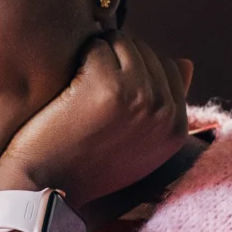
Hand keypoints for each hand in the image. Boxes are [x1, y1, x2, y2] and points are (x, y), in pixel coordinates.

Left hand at [0, 33, 193, 209]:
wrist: (44, 188)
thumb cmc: (84, 166)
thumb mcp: (138, 146)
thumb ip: (165, 106)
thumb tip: (186, 61)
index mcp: (177, 127)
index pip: (167, 67)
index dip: (132, 71)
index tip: (106, 94)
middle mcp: (165, 110)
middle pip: (145, 51)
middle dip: (116, 60)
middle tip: (88, 92)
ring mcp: (140, 96)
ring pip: (122, 43)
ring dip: (96, 56)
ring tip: (79, 90)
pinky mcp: (108, 86)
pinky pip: (96, 46)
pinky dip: (77, 59)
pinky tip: (67, 89)